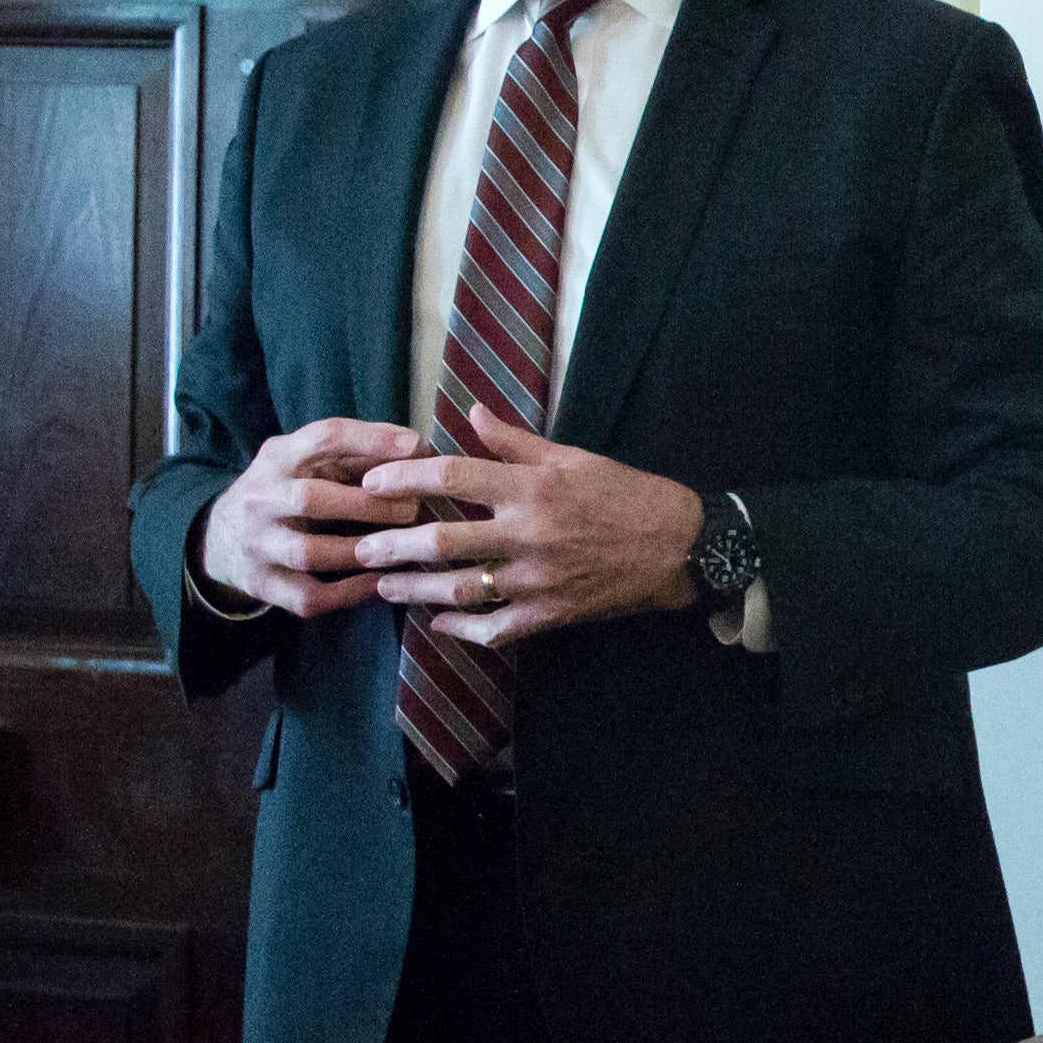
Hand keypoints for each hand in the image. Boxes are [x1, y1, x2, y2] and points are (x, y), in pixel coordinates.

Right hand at [198, 417, 428, 615]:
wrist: (221, 536)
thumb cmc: (287, 491)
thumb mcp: (308, 462)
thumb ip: (356, 454)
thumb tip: (420, 450)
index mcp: (277, 459)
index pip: (321, 439)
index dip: (370, 440)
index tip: (415, 446)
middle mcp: (260, 499)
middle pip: (310, 498)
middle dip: (367, 505)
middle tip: (412, 508)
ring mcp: (257, 544)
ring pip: (309, 552)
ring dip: (361, 551)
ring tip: (401, 548)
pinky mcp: (262, 584)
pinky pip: (308, 596)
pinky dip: (349, 593)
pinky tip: (381, 582)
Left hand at [351, 404, 704, 642]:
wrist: (681, 547)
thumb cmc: (626, 494)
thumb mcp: (573, 457)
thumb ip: (515, 442)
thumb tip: (470, 414)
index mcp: (533, 489)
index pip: (452, 478)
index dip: (404, 478)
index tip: (372, 484)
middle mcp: (529, 535)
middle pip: (441, 542)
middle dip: (392, 546)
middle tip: (361, 549)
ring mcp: (538, 580)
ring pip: (459, 590)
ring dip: (414, 591)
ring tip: (386, 587)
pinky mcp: (551, 613)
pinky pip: (495, 628)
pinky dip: (462, 629)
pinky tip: (439, 623)